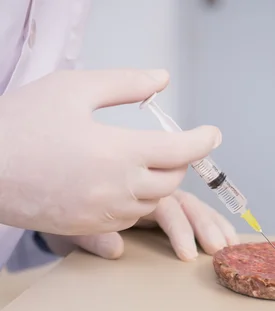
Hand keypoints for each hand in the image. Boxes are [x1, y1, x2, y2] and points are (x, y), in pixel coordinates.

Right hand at [0, 69, 220, 234]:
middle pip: (172, 180)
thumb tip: (161, 79)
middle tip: (173, 145)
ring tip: (143, 162)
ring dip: (158, 183)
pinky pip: (129, 219)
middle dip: (179, 161)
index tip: (213, 134)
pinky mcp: (91, 228)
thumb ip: (124, 84)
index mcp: (120, 151)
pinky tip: (119, 184)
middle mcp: (119, 189)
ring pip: (153, 203)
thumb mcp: (73, 88)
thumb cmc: (22, 125)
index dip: (202, 141)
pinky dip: (135, 201)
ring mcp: (105, 214)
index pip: (181, 150)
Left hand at [41, 191, 237, 259]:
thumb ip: (89, 235)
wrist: (42, 198)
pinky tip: (226, 235)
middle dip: (201, 227)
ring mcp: (153, 196)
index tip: (188, 251)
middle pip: (183, 203)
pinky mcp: (159, 206)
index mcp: (126, 183)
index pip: (160, 203)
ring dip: (211, 223)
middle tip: (214, 251)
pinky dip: (211, 220)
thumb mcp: (64, 223)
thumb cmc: (53, 203)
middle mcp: (143, 188)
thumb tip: (117, 250)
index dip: (178, 226)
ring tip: (227, 246)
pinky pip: (190, 211)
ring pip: (191, 205)